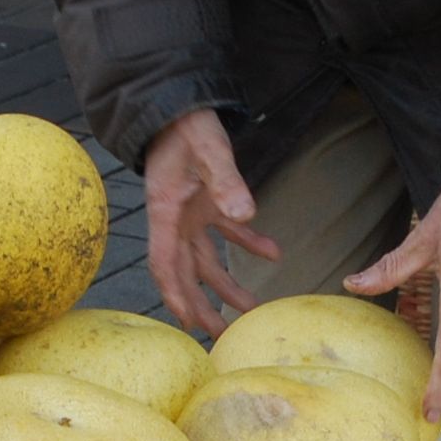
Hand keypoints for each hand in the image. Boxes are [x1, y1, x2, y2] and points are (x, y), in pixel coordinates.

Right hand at [143, 109, 276, 335]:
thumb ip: (227, 182)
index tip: (188, 323)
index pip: (166, 263)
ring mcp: (189, 213)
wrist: (181, 104)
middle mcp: (175, 219)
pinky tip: (274, 253)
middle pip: (185, 272)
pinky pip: (226, 231)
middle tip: (221, 335)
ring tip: (250, 309)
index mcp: (167, 212)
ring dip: (225, 284)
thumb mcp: (209, 150)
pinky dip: (248, 243)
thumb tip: (243, 215)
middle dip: (200, 305)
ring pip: (205, 259)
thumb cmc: (189, 127)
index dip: (176, 294)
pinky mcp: (205, 202)